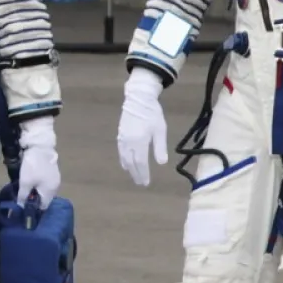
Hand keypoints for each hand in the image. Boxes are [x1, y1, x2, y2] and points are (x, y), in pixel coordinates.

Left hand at [17, 117, 60, 209]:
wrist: (39, 146)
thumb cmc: (32, 166)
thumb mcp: (25, 182)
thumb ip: (23, 196)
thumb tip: (20, 207)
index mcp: (50, 192)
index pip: (43, 207)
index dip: (34, 209)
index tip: (24, 208)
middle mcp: (56, 187)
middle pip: (45, 199)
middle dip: (34, 200)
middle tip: (23, 198)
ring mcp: (56, 178)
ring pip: (45, 190)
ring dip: (36, 192)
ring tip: (26, 189)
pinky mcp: (53, 171)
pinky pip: (46, 183)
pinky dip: (39, 185)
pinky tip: (32, 181)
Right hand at [117, 67, 167, 186]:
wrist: (138, 99)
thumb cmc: (152, 114)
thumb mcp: (160, 130)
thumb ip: (160, 147)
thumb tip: (161, 163)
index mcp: (139, 142)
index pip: (140, 163)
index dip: (143, 173)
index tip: (146, 182)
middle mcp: (129, 143)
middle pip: (131, 163)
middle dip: (136, 174)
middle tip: (140, 183)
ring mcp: (123, 139)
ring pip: (124, 158)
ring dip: (129, 169)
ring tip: (134, 176)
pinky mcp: (120, 135)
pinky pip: (121, 152)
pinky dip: (123, 160)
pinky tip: (125, 164)